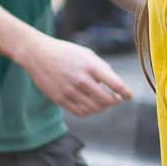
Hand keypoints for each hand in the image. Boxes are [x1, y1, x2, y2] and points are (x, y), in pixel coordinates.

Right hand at [17, 32, 132, 115]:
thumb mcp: (87, 54)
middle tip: (115, 99)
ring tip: (102, 101)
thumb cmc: (66, 53)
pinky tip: (90, 104)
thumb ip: (103, 68)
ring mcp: (70, 91)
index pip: (115, 84)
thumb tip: (117, 86)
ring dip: (102, 107)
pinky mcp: (60, 99)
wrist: (38, 54)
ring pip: (95, 109)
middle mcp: (81, 80)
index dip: (126, 93)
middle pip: (107, 101)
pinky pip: (81, 112)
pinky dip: (89, 111)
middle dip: (114, 101)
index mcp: (90, 66)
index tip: (129, 96)